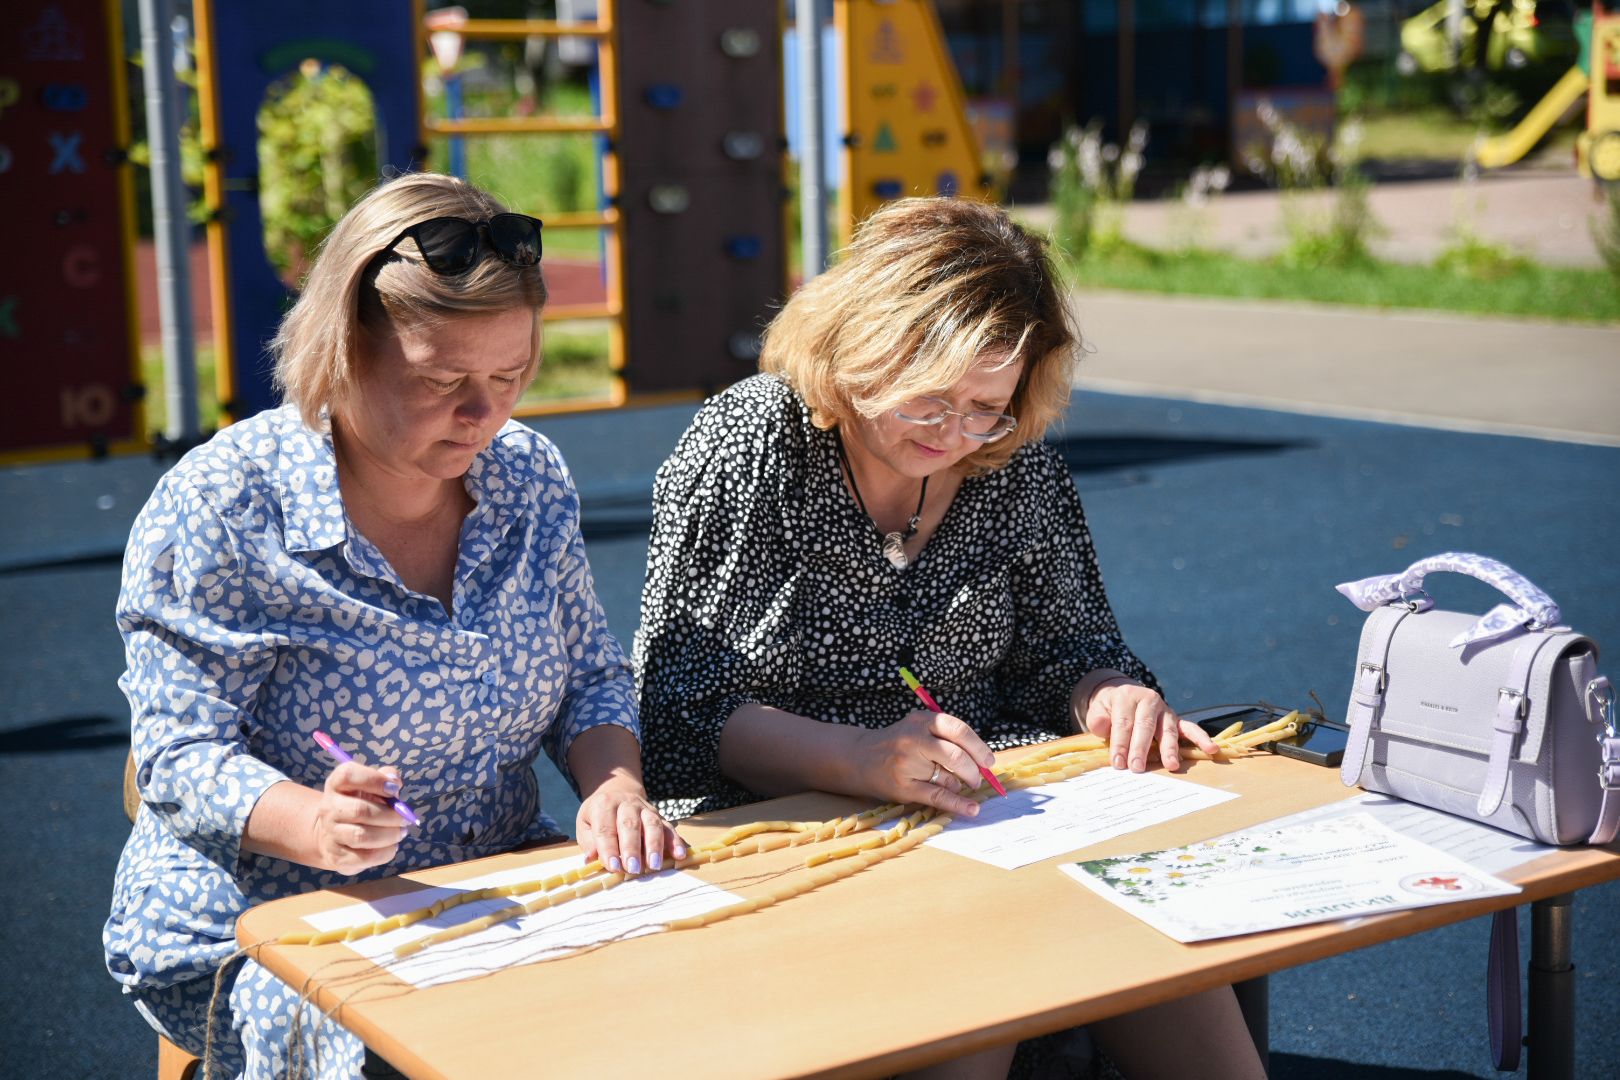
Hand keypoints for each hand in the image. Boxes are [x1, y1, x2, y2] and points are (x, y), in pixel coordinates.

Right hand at [310, 761, 407, 874]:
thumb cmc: (363, 803)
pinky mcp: (336, 856)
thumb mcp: (373, 786)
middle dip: (390, 815)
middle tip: (405, 818)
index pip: (348, 775)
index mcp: (336, 784)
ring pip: (361, 836)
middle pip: (359, 810)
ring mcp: (330, 833)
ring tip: (401, 832)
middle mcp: (328, 807)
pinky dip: (385, 852)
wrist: (335, 835)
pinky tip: (392, 846)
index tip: (394, 789)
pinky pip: (364, 857)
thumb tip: (394, 781)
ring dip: (389, 835)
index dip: (374, 780)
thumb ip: (387, 777)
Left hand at [575, 775, 686, 874]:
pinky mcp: (659, 816)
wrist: (616, 791)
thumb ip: (589, 841)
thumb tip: (591, 859)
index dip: (609, 849)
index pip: (606, 828)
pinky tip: (679, 854)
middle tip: (633, 869)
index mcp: (604, 805)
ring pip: (652, 824)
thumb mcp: (585, 823)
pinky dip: (675, 841)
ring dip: (654, 845)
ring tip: (654, 865)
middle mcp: (626, 804)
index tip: (613, 867)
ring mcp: (645, 809)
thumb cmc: (598, 815)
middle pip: (630, 825)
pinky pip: (669, 827)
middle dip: (632, 848)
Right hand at [851, 709, 996, 817]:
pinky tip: (972, 809)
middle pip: (956, 756)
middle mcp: (913, 739)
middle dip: (974, 771)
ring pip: (948, 778)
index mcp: (922, 720)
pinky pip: (938, 796)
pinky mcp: (903, 787)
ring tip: (950, 782)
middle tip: (977, 779)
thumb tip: (982, 762)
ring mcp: (907, 763)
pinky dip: (958, 804)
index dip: (978, 747)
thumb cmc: (898, 743)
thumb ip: (947, 739)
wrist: (859, 757)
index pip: (959, 730)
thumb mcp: (919, 728)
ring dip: (957, 784)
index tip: (988, 761)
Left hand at [1085, 682, 1218, 772]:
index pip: (1123, 722)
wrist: (1123, 696)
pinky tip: (1211, 749)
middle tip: (1137, 768)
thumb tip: (1101, 727)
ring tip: (1171, 765)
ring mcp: (1165, 710)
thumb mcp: (1098, 709)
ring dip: (1169, 748)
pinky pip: (1190, 728)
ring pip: (1168, 729)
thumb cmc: (1110, 709)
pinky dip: (1201, 738)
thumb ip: (1097, 718)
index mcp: (1127, 696)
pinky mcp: (1177, 719)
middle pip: (1145, 726)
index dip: (1120, 743)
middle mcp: (1149, 700)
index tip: (1118, 763)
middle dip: (1140, 748)